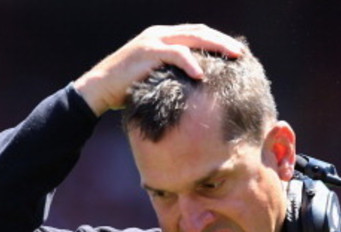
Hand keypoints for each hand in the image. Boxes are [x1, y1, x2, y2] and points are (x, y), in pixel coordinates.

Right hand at [74, 24, 243, 115]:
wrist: (99, 89)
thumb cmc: (128, 90)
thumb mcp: (156, 78)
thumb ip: (173, 75)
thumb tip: (196, 88)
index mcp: (163, 38)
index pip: (197, 34)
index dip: (217, 41)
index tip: (236, 53)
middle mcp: (160, 34)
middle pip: (199, 32)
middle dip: (222, 41)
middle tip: (241, 53)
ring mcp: (153, 41)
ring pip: (192, 38)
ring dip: (215, 47)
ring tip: (232, 58)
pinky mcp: (146, 52)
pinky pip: (175, 53)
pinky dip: (190, 62)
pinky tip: (202, 73)